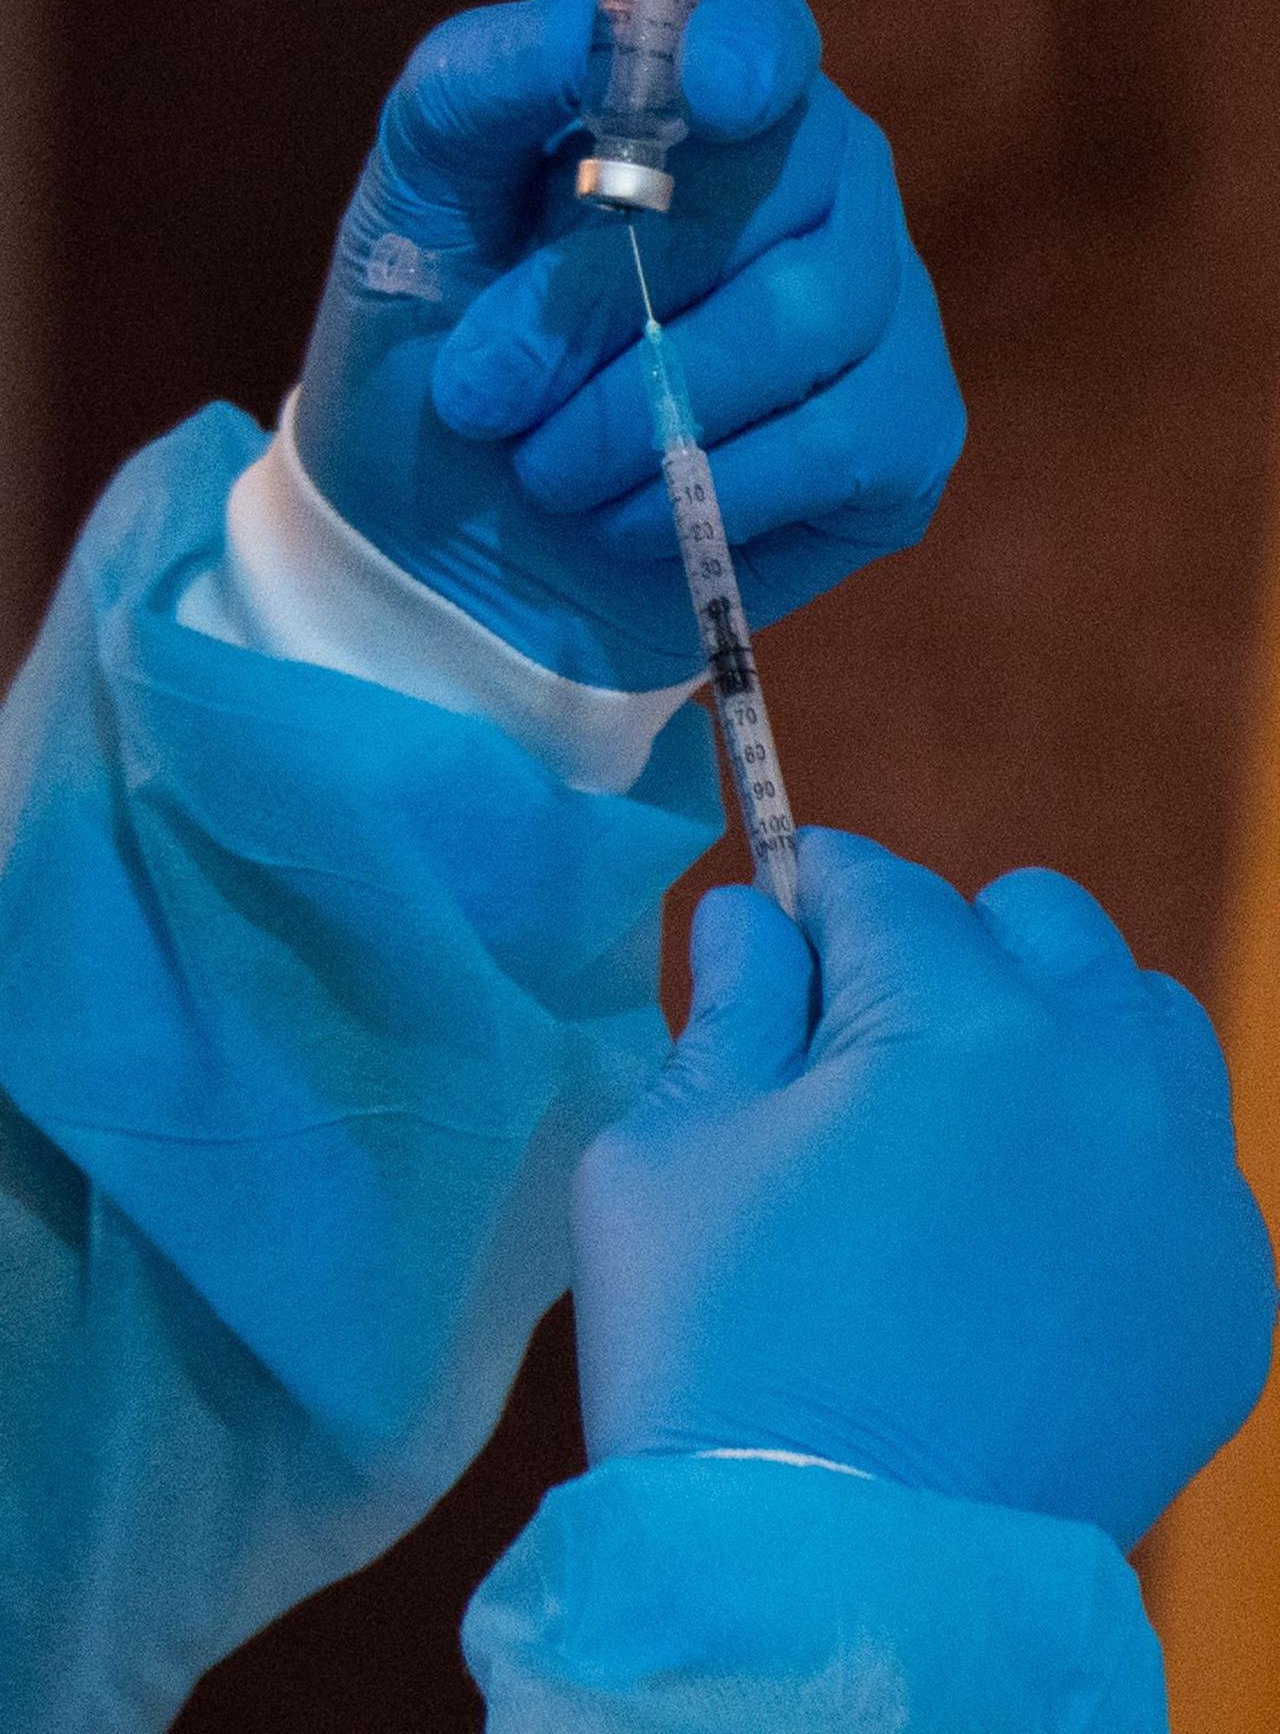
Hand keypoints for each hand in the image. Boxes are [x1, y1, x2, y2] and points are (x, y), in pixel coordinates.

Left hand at [294, 0, 965, 690]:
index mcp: (712, 104)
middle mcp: (823, 188)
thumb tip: (584, 36)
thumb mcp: (413, 218)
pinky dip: (713, 492)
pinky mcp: (905, 443)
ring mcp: (884, 313)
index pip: (763, 28)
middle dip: (600, 305)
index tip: (706, 96)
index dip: (744, 49)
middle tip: (483, 396)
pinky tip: (630, 519)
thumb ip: (475, 93)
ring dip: (643, 416)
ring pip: (806, 324)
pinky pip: (840, 446)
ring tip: (547, 473)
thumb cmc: (444, 372)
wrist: (454, 563)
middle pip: (768, 195)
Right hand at [572, 829, 1276, 1547]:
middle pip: (1036, 923)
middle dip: (946, 945)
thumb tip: (749, 916)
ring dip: (1053, 1025)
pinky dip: (1111, 1151)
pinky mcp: (1222, 1288)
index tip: (790, 909)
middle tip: (868, 1036)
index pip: (885, 887)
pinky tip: (1030, 1231)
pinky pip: (1181, 1154)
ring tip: (972, 1114)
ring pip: (1138, 1017)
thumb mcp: (666, 1154)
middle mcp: (1101, 1073)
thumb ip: (728, 1007)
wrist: (835, 1581)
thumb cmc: (722, 1350)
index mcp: (953, 1020)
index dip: (819, 890)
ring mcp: (1185, 1183)